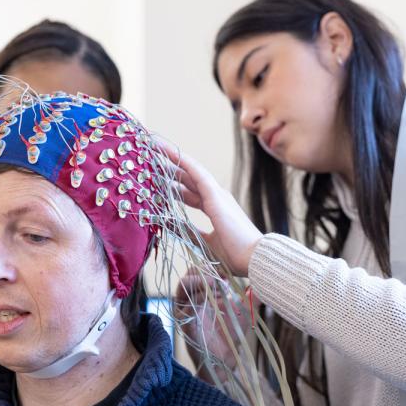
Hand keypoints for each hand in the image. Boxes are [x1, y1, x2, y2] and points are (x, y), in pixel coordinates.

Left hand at [159, 141, 262, 275]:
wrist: (254, 259)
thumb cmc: (235, 256)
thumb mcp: (204, 243)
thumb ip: (189, 232)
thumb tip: (171, 225)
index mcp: (214, 208)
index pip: (188, 193)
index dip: (173, 185)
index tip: (156, 177)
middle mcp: (216, 197)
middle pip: (187, 179)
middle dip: (169, 168)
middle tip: (150, 156)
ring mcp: (217, 195)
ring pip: (190, 170)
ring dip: (173, 157)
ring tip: (155, 146)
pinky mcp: (216, 196)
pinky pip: (197, 173)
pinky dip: (184, 161)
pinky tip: (169, 151)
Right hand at [174, 268, 249, 382]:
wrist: (225, 357)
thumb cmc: (231, 331)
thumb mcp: (244, 309)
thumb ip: (251, 296)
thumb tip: (264, 282)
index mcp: (199, 291)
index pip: (199, 269)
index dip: (212, 266)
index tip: (228, 272)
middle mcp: (188, 297)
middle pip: (189, 273)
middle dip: (205, 270)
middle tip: (222, 276)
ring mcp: (184, 309)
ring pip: (184, 285)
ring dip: (201, 281)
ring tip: (217, 283)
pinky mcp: (184, 321)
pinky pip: (188, 304)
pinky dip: (202, 298)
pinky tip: (217, 301)